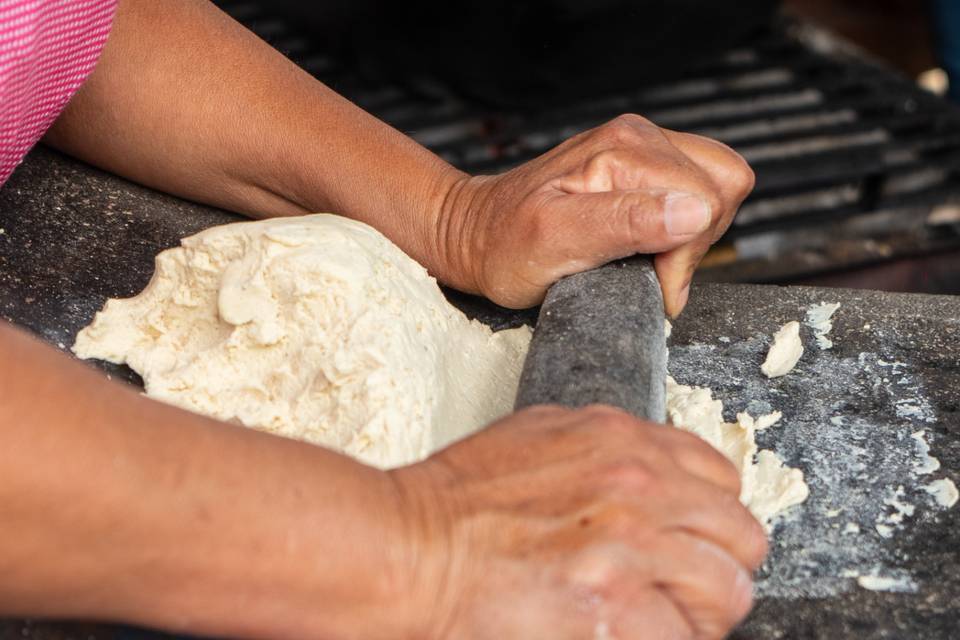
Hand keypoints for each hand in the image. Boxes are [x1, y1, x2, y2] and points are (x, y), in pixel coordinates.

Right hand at [391, 405, 767, 639]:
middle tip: (680, 592)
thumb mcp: (539, 437)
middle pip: (740, 536)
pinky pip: (683, 638)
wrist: (409, 549)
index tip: (688, 543)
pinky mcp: (612, 605)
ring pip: (726, 592)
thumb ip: (606, 449)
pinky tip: (625, 634)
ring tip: (655, 621)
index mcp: (621, 438)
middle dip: (714, 568)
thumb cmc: (458, 500)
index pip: (722, 478)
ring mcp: (629, 544)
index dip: (707, 520)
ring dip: (697, 613)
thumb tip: (653, 475)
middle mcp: (638, 484)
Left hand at [438, 114, 754, 313]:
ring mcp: (642, 145)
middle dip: (692, 245)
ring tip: (641, 257)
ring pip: (719, 188)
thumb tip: (695, 212)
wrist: (476, 235)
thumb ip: (625, 224)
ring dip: (692, 235)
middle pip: (721, 190)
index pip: (705, 202)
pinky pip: (699, 188)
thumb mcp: (557, 243)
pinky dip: (684, 225)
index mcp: (622, 149)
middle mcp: (638, 137)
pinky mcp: (643, 162)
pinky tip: (645, 241)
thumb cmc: (506, 246)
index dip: (682, 258)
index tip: (646, 283)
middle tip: (642, 272)